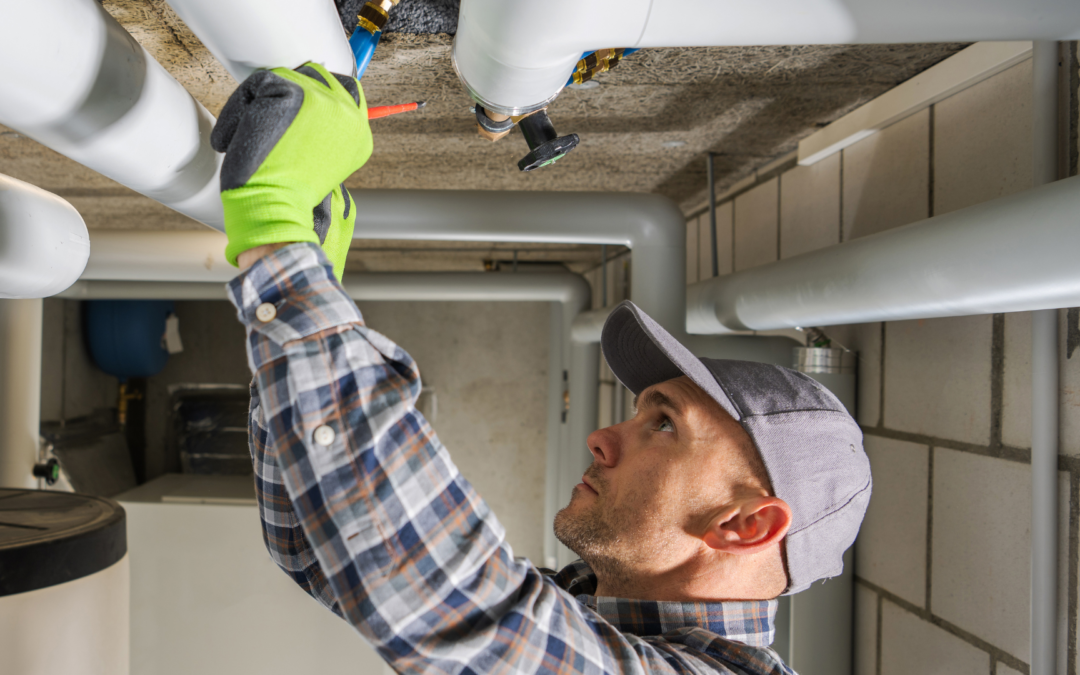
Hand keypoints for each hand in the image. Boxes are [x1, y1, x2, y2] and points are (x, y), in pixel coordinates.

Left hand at [211, 62, 370, 277]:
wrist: (276, 208)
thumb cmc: (290, 194)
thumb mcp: (318, 163)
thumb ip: (322, 132)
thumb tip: (303, 110)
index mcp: (358, 130)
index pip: (345, 89)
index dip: (313, 93)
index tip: (291, 112)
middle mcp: (348, 112)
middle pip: (312, 74)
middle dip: (285, 93)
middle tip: (264, 124)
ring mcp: (322, 100)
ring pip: (280, 79)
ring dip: (258, 105)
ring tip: (252, 140)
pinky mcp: (291, 94)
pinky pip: (255, 86)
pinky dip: (237, 113)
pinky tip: (236, 140)